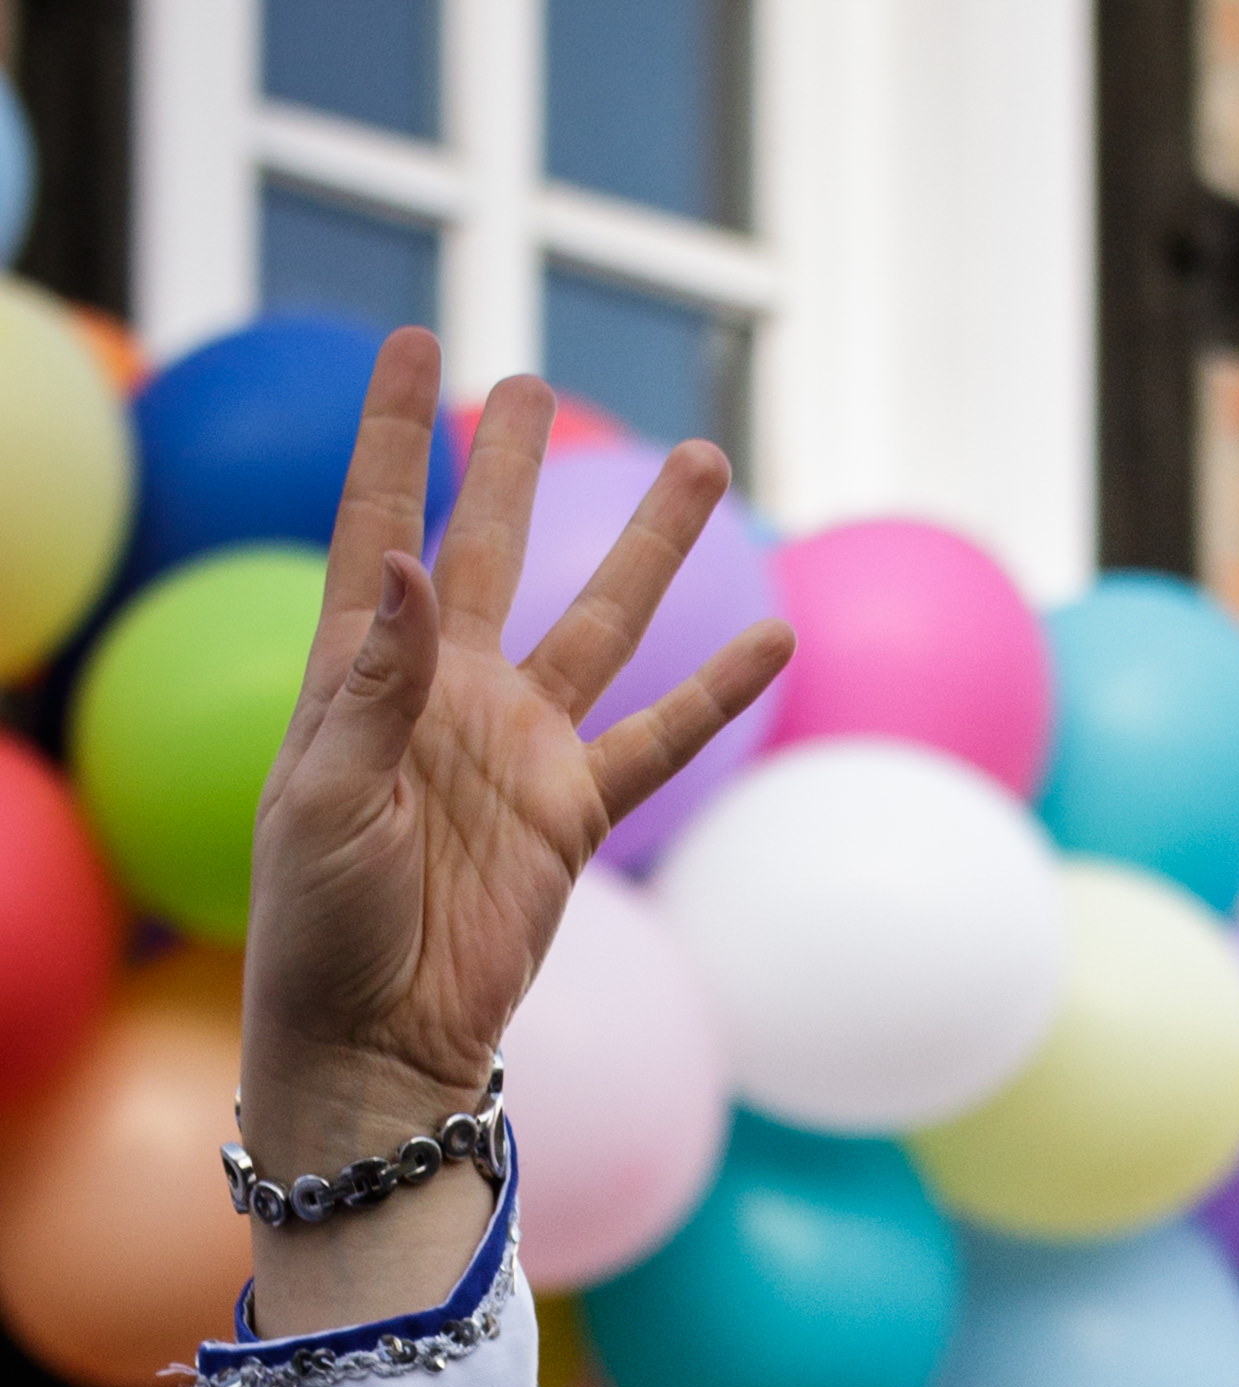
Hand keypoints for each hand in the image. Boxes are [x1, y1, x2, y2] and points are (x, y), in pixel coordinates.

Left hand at [238, 333, 789, 1335]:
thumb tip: (412, 562)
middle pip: (496, 549)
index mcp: (363, 672)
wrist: (378, 1043)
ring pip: (601, 622)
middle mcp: (448, 694)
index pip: (381, 524)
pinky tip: (771, 636)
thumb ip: (377, 681)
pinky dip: (719, 693)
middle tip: (536, 382)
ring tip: (701, 464)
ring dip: (650, 546)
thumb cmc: (318, 926)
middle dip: (514, 463)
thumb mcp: (326, 794)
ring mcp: (519, 749)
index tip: (415, 343)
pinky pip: (663, 741)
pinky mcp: (576, 815)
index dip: (395, 433)